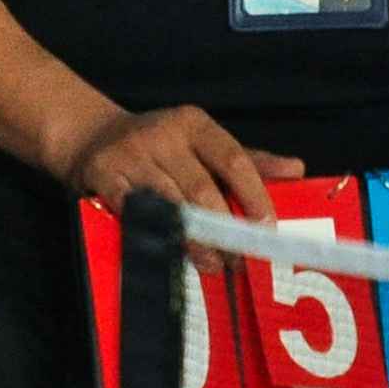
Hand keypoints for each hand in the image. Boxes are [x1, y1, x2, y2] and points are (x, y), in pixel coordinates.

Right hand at [58, 104, 303, 267]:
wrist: (91, 137)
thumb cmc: (160, 146)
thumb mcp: (202, 142)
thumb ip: (249, 159)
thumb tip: (297, 171)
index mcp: (194, 123)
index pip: (233, 158)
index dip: (253, 195)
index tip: (268, 227)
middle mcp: (162, 135)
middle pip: (202, 188)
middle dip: (225, 228)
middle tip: (241, 258)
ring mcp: (130, 156)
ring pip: (170, 207)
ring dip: (194, 242)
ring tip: (213, 264)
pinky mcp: (102, 177)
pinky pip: (134, 215)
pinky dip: (156, 237)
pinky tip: (171, 254)